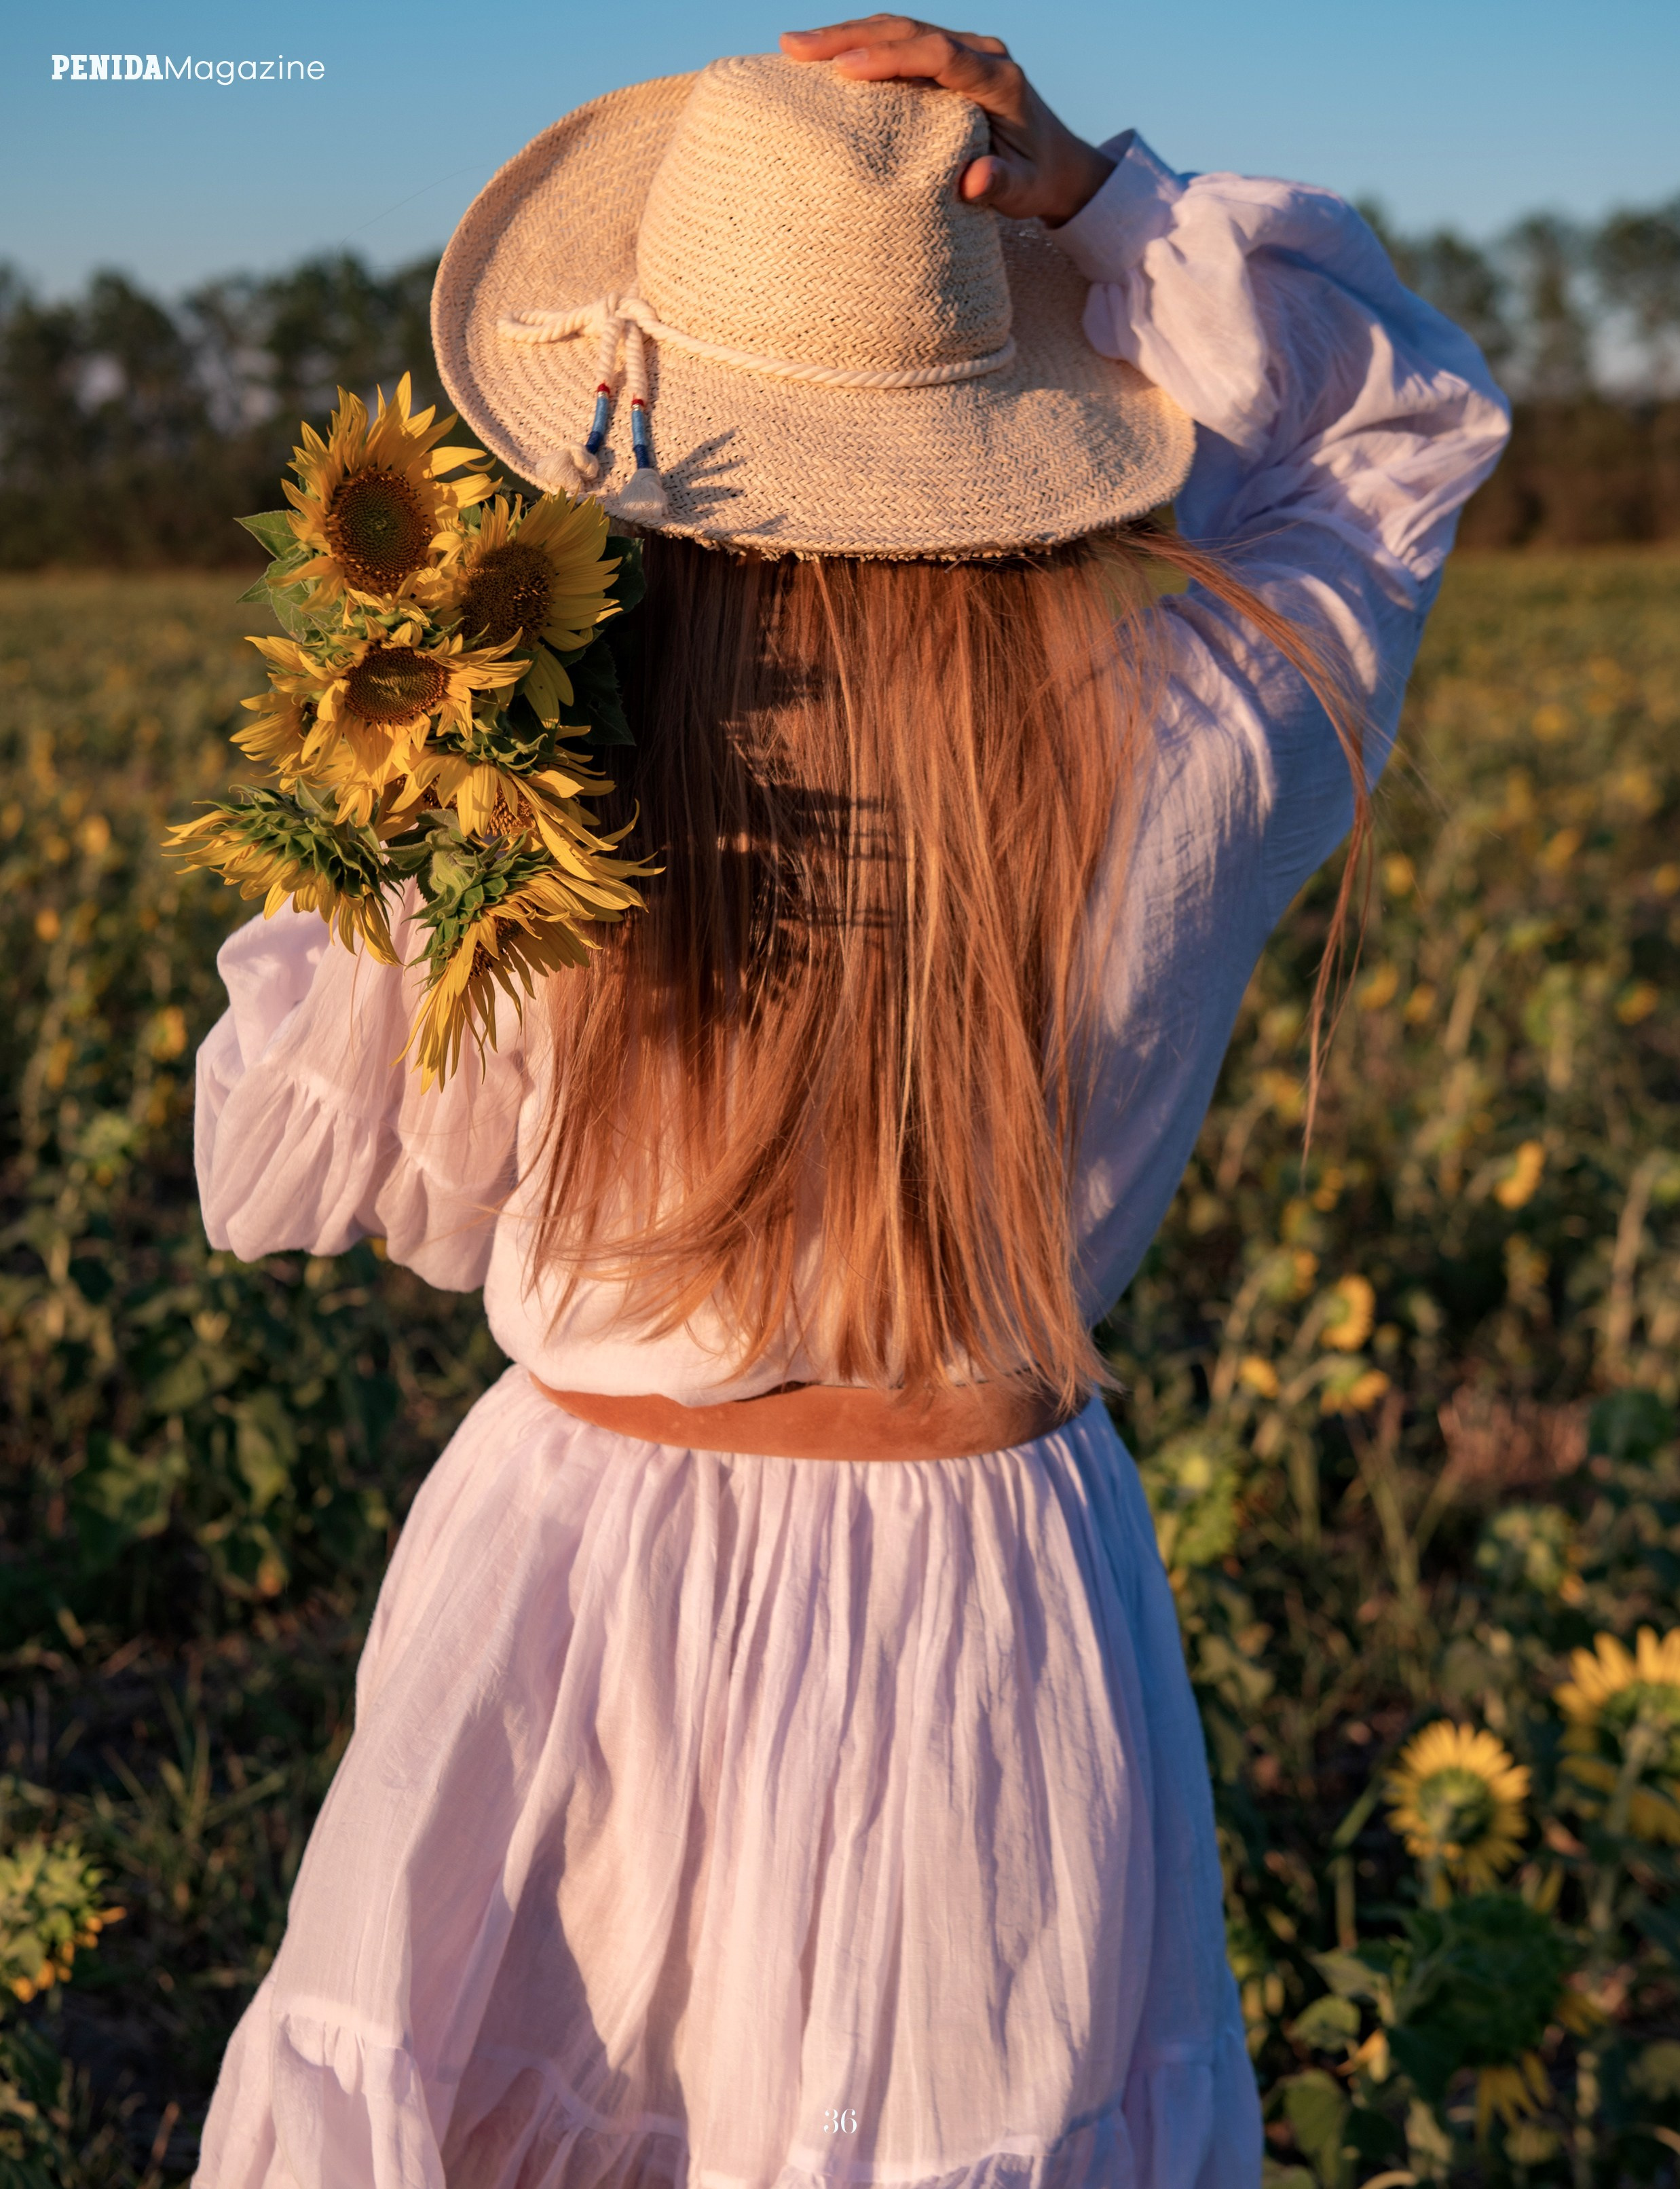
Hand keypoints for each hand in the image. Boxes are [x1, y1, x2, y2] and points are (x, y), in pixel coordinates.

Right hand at [779, 16, 1113, 226]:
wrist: (1057, 163)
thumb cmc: (1037, 181)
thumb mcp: (1025, 192)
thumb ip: (1002, 186)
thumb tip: (975, 180)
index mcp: (999, 78)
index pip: (938, 54)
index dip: (890, 58)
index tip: (844, 69)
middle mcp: (981, 53)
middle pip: (910, 31)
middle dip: (850, 37)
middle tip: (794, 46)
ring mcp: (964, 50)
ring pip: (900, 29)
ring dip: (846, 35)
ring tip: (794, 46)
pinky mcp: (949, 57)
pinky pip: (901, 43)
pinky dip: (861, 46)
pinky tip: (824, 57)